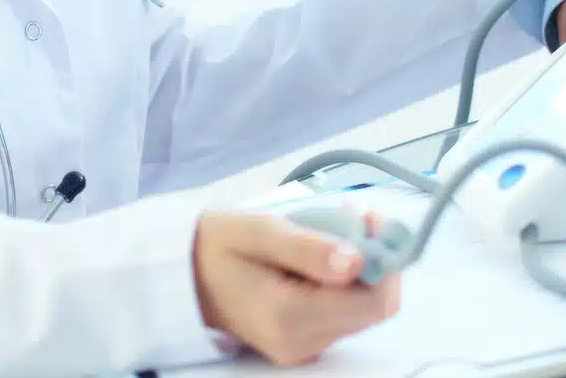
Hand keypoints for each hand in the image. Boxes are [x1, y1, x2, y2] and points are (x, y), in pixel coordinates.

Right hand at [193, 210, 400, 365]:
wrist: (180, 276)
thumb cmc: (217, 245)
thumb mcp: (259, 232)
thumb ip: (309, 249)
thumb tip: (358, 262)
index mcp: (292, 317)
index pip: (375, 302)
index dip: (386, 259)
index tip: (370, 220)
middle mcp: (302, 343)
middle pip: (373, 307)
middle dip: (374, 259)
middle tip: (354, 217)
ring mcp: (303, 348)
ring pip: (361, 310)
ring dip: (360, 267)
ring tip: (333, 229)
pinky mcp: (302, 342)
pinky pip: (342, 313)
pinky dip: (343, 281)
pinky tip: (322, 253)